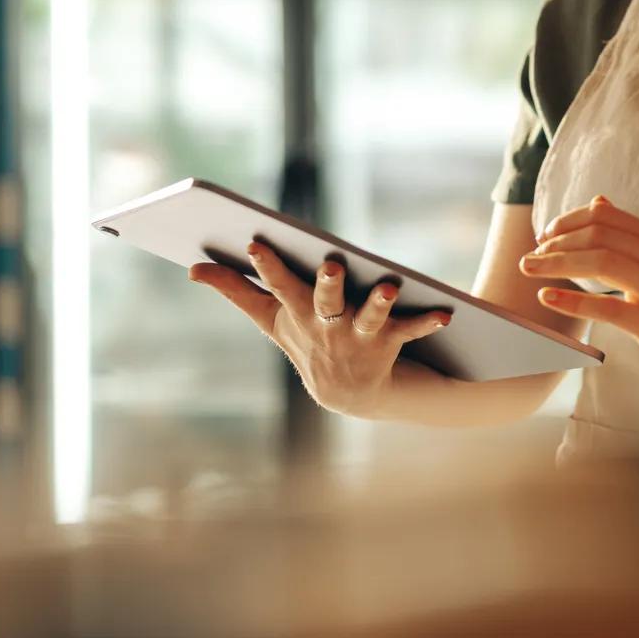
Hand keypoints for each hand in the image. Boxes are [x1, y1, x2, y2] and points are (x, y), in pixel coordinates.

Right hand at [188, 241, 452, 417]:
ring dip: (378, 304)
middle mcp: (326, 326)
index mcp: (296, 313)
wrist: (349, 394)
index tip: (257, 243)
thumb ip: (235, 290)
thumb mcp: (271, 318)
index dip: (268, 266)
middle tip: (332, 265)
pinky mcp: (388, 344)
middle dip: (327, 285)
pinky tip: (445, 313)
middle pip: (324, 301)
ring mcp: (358, 338)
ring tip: (388, 286)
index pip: (278, 285)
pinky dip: (426, 322)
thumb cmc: (307, 341)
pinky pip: (409, 331)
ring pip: (369, 318)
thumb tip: (192, 268)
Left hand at [520, 196, 638, 397]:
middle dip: (556, 242)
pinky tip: (547, 298)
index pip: (605, 216)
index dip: (568, 221)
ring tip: (530, 270)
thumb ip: (630, 234)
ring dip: (557, 263)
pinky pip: (609, 309)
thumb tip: (598, 201)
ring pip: (601, 263)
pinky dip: (573, 301)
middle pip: (599, 235)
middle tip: (530, 257)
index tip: (545, 236)